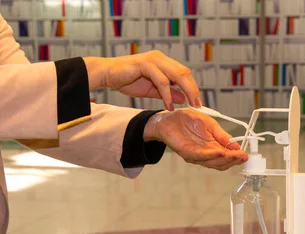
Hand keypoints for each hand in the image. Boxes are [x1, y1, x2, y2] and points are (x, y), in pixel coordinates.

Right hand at [83, 51, 200, 110]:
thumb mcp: (151, 90)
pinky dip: (167, 94)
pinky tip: (168, 105)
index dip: (192, 87)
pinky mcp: (145, 64)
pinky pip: (162, 81)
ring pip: (177, 75)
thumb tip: (183, 99)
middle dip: (193, 89)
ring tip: (188, 105)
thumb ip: (167, 93)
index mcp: (163, 62)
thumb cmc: (126, 80)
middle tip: (198, 105)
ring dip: (185, 91)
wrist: (107, 74)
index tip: (197, 102)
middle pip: (184, 72)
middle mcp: (160, 58)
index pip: (184, 73)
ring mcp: (153, 59)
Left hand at [144, 109, 247, 170]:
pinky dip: (211, 155)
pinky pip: (200, 156)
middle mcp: (205, 154)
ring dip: (224, 159)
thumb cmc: (187, 120)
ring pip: (212, 162)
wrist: (169, 117)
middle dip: (232, 160)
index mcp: (212, 147)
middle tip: (242, 157)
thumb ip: (223, 137)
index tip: (245, 156)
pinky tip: (220, 152)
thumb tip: (237, 146)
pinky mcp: (186, 152)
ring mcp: (195, 155)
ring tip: (234, 155)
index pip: (227, 157)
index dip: (236, 157)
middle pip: (221, 163)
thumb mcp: (211, 125)